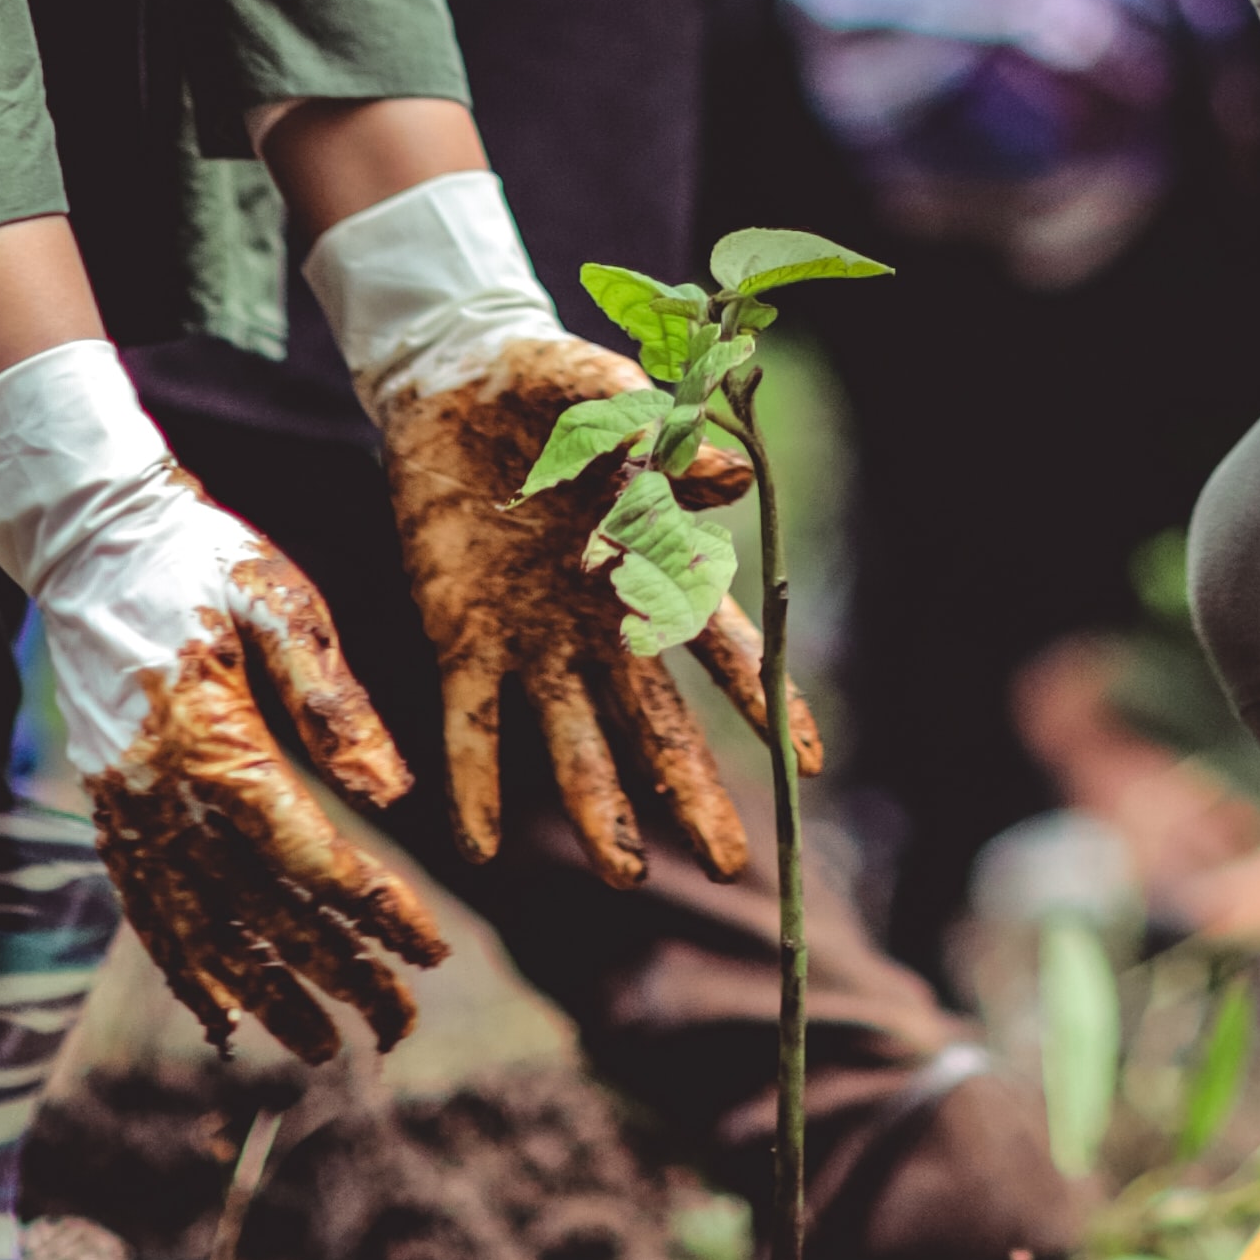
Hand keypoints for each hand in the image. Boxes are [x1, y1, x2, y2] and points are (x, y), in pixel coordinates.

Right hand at [0, 342, 442, 1064]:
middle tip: (402, 1024)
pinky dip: (187, 969)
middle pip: (260, 912)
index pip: (308, 856)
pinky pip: (148, 910)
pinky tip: (223, 1013)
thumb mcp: (281, 603)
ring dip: (265, 994)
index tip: (434, 950)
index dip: (374, 911)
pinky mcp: (111, 809)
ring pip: (201, 931)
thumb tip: (395, 798)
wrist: (91, 537)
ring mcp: (127, 811)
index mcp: (214, 744)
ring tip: (326, 1045)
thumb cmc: (203, 557)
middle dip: (337, 973)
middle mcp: (162, 797)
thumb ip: (335, 705)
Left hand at [306, 169, 805, 887]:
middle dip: (691, 791)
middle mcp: (600, 619)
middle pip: (655, 721)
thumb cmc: (547, 384)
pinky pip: (472, 723)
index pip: (719, 643)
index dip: (763, 702)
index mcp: (648, 560)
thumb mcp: (600, 392)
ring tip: (624, 878)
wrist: (451, 380)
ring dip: (597, 807)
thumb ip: (656, 433)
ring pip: (573, 741)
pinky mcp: (462, 640)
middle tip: (728, 866)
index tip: (807, 765)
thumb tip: (730, 480)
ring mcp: (532, 639)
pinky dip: (477, 783)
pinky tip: (482, 847)